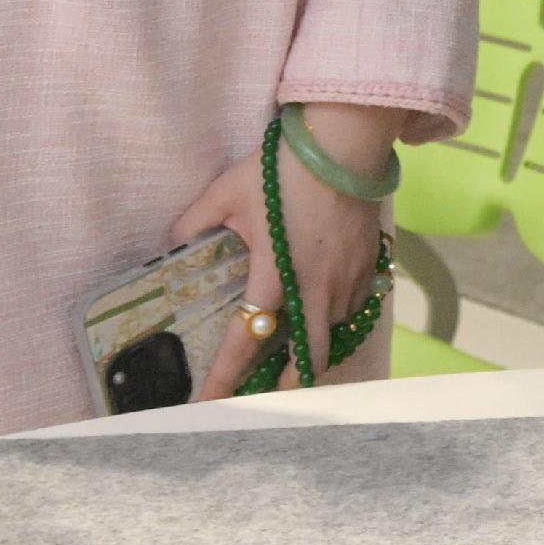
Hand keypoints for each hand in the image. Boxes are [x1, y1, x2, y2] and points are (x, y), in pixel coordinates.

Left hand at [168, 105, 398, 396]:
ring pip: (334, 333)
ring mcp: (349, 278)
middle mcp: (317, 287)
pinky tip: (324, 309)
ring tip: (294, 353)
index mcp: (276, 274)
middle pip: (309, 359)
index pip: (246, 339)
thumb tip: (172, 244)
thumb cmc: (283, 167)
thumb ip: (194, 222)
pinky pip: (354, 308)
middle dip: (286, 383)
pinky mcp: (371, 264)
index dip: (225, 377)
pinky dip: (336, 319)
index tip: (210, 404)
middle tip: (266, 394)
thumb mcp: (226, 191)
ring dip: (314, 348)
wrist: (346, 140)